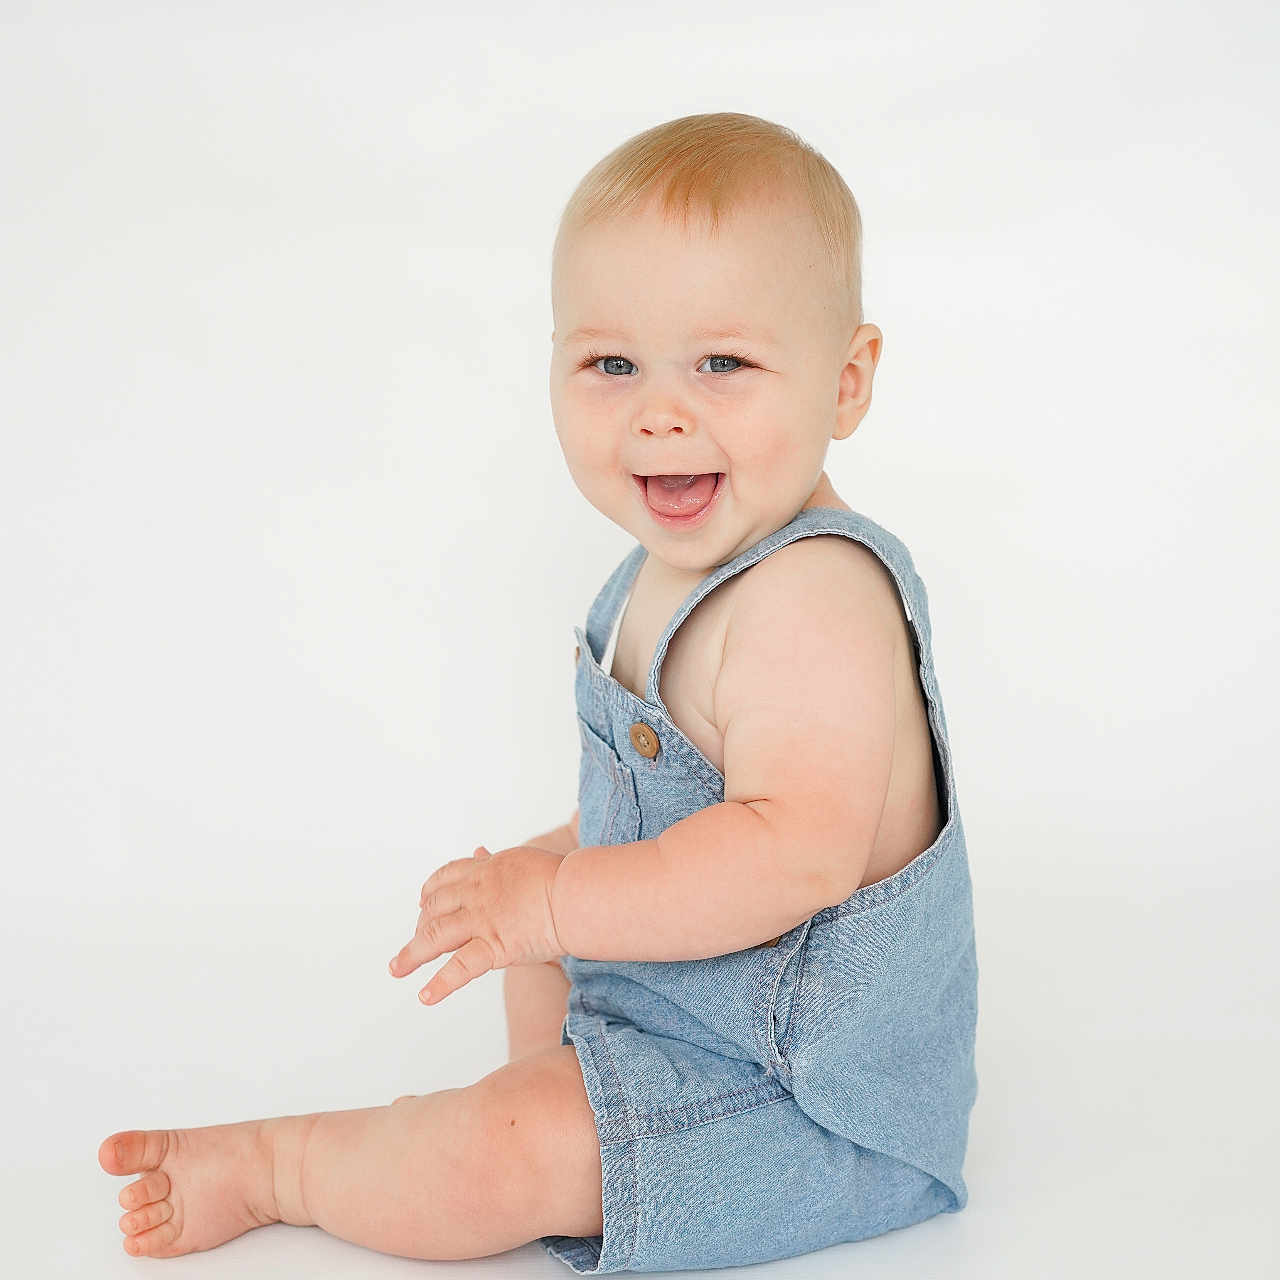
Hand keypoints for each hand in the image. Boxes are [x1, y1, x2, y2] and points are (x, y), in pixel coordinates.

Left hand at [388, 844, 564, 1004]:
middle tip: (413, 940)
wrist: (575, 893)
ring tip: (396, 969)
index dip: (430, 891)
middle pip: (435, 908)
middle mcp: (476, 893)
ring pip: (435, 936)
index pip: (446, 878)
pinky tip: (425, 996)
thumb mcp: (519, 859)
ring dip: (411, 954)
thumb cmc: (557, 877)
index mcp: (484, 870)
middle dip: (420, 925)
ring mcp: (482, 920)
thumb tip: (478, 849)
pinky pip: (460, 968)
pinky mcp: (494, 946)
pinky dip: (440, 985)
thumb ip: (495, 859)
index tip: (423, 901)